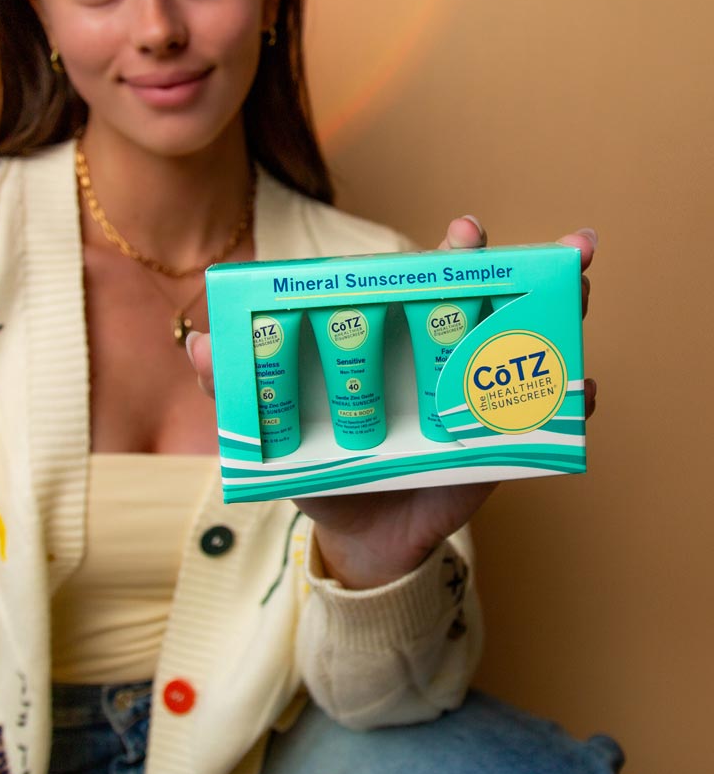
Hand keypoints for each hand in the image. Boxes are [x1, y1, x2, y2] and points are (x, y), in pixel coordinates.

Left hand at [185, 216, 598, 588]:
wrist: (354, 539)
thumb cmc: (321, 467)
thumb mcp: (277, 428)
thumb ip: (235, 387)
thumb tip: (196, 347)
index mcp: (397, 343)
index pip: (429, 286)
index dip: (452, 255)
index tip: (467, 234)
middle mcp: (444, 360)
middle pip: (494, 303)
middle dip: (530, 271)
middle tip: (555, 253)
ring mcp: (477, 399)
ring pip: (528, 347)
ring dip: (562, 317)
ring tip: (577, 299)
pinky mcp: (497, 448)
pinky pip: (540, 419)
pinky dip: (565, 404)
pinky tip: (578, 395)